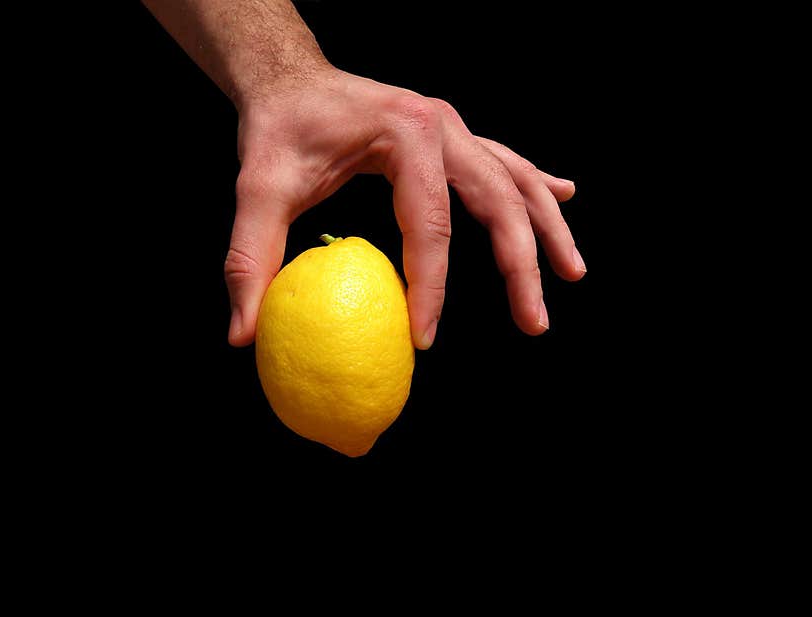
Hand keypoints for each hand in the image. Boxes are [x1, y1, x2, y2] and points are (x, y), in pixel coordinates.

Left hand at [225, 67, 583, 347]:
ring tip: (572, 276)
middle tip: (533, 323)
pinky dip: (537, 187)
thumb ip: (249, 258)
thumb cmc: (279, 128)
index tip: (423, 338)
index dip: (430, 286)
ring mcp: (454, 130)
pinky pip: (507, 164)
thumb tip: (244, 334)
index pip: (430, 223)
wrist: (291, 78)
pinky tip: (566, 198)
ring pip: (517, 182)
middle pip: (499, 202)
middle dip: (521, 266)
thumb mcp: (258, 188)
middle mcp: (443, 126)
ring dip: (547, 230)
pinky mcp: (453, 139)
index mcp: (405, 134)